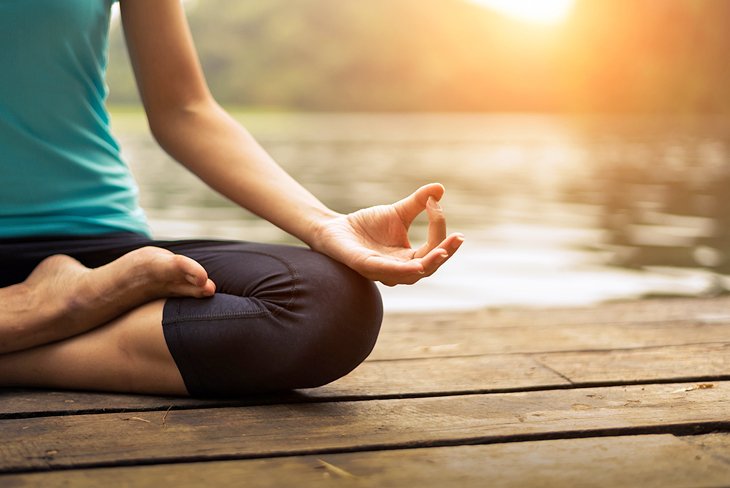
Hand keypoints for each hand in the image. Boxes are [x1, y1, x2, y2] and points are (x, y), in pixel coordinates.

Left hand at [313, 183, 463, 285]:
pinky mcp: (364, 266)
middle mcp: (398, 269)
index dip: (439, 229)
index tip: (436, 204)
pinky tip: (415, 265)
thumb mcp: (397, 212)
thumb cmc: (367, 225)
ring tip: (442, 252)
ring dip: (428, 263)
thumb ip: (418, 203)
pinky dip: (400, 270)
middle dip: (444, 253)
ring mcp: (382, 271)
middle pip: (428, 267)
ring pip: (411, 275)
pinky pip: (385, 272)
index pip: (432, 249)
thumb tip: (440, 188)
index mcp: (408, 258)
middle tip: (458, 238)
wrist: (335, 228)